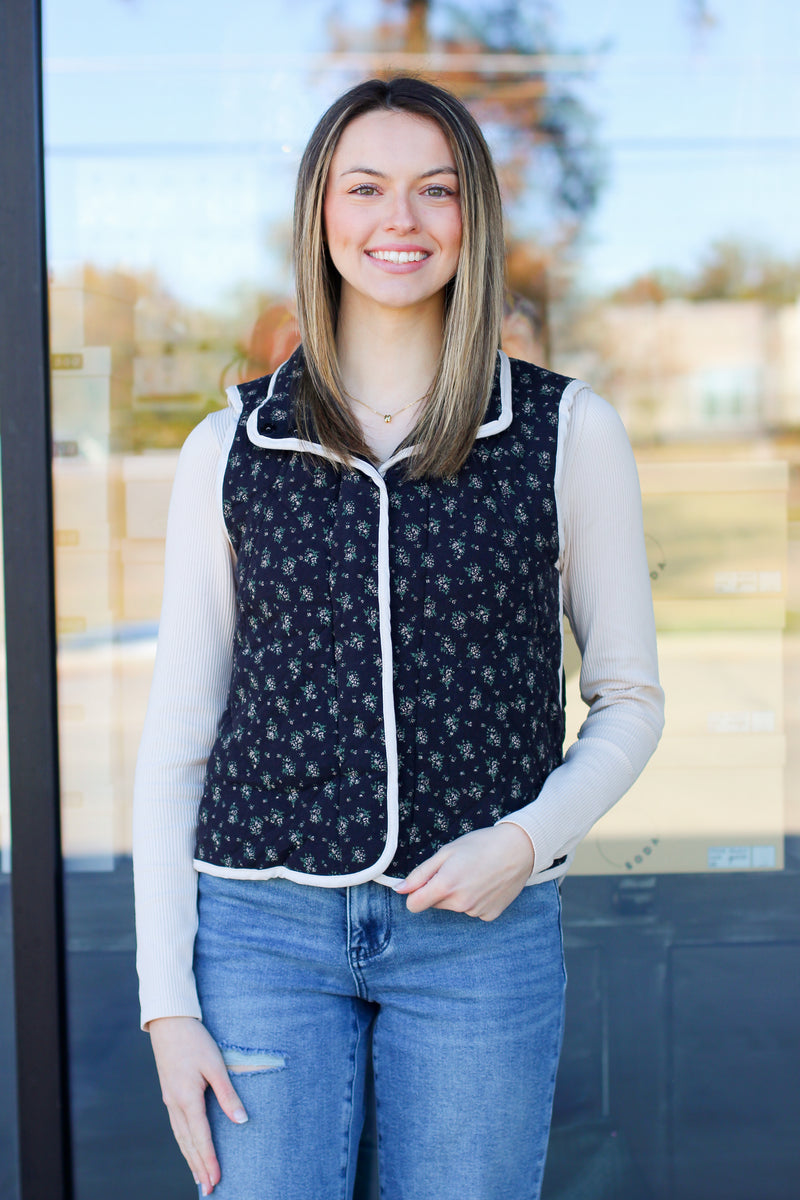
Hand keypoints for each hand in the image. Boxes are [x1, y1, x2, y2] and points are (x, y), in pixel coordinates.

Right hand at [148, 1016, 247, 1195]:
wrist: (169, 1023)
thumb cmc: (195, 1041)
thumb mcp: (215, 1065)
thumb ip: (228, 1094)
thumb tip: (241, 1121)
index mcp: (187, 1099)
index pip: (201, 1137)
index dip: (210, 1160)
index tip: (217, 1179)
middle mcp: (175, 1104)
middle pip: (188, 1144)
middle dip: (199, 1167)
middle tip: (209, 1189)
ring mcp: (169, 1101)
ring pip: (180, 1138)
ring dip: (190, 1158)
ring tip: (199, 1177)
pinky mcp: (169, 1095)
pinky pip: (177, 1127)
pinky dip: (184, 1143)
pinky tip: (188, 1149)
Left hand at [396, 823, 534, 921]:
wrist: (518, 849)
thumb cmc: (481, 845)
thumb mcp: (446, 852)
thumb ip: (420, 874)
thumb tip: (400, 889)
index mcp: (445, 886)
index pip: (414, 905)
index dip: (416, 893)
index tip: (424, 882)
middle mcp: (459, 904)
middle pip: (435, 904)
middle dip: (439, 890)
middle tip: (457, 869)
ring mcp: (475, 912)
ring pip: (455, 906)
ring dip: (458, 894)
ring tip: (475, 874)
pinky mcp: (489, 915)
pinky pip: (472, 910)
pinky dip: (475, 899)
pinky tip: (486, 884)